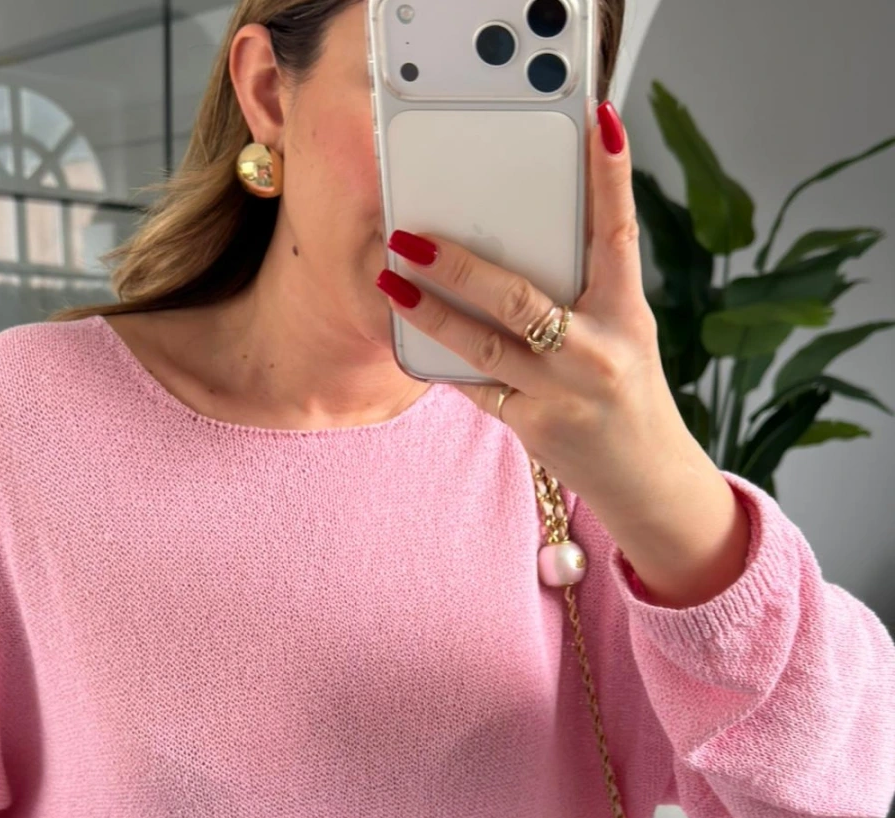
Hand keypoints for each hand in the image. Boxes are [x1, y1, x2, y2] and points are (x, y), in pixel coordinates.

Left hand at [376, 102, 695, 517]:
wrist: (645, 476)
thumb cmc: (626, 391)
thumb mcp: (623, 334)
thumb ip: (583, 294)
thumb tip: (515, 247)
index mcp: (628, 314)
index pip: (619, 233)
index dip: (612, 177)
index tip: (601, 123)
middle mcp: (596, 351)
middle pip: (518, 298)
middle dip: (458, 266)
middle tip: (410, 238)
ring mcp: (561, 392)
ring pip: (482, 345)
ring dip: (429, 312)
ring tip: (391, 282)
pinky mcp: (533, 425)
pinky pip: (476, 385)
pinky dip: (444, 360)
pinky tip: (411, 335)